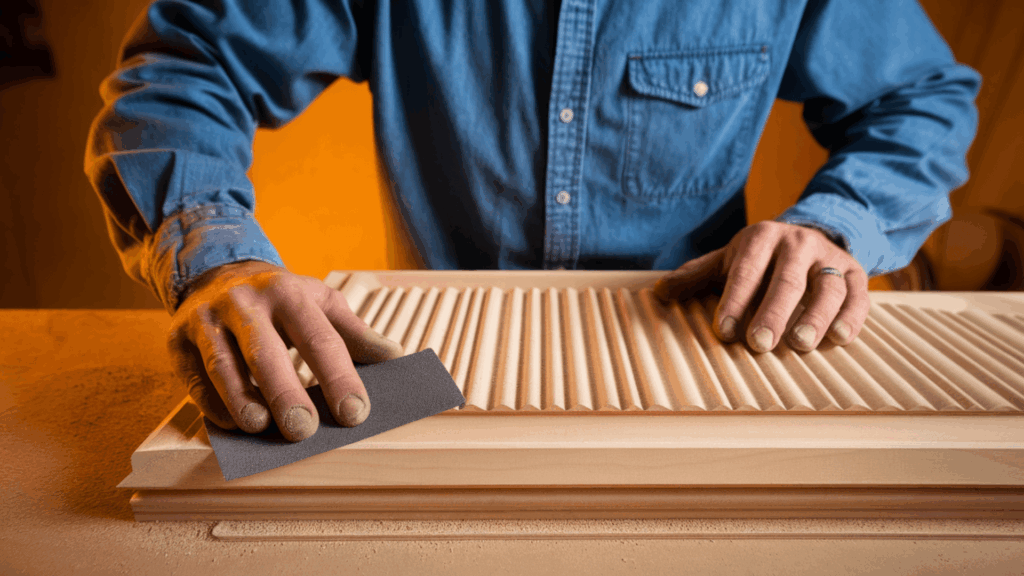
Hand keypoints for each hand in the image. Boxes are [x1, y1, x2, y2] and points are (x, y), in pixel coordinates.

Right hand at [166, 261, 402, 440]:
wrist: (216, 271)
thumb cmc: (280, 299)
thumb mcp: (320, 302)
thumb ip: (355, 333)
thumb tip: (396, 358)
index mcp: (288, 293)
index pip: (319, 338)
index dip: (339, 377)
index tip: (356, 412)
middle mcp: (245, 303)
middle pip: (266, 352)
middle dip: (286, 392)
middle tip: (304, 430)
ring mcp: (207, 321)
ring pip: (222, 366)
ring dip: (241, 400)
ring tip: (261, 427)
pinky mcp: (177, 340)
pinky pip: (192, 377)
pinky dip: (211, 404)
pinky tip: (232, 424)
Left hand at [653, 221, 869, 351]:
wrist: (811, 233)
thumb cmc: (759, 258)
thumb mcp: (726, 260)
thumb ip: (695, 276)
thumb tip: (658, 292)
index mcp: (762, 238)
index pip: (745, 271)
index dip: (734, 301)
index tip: (723, 331)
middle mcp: (798, 244)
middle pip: (786, 281)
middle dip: (773, 313)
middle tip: (759, 344)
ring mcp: (829, 258)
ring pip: (827, 286)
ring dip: (816, 315)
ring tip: (801, 344)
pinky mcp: (856, 273)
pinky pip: (858, 295)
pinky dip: (851, 317)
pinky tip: (839, 338)